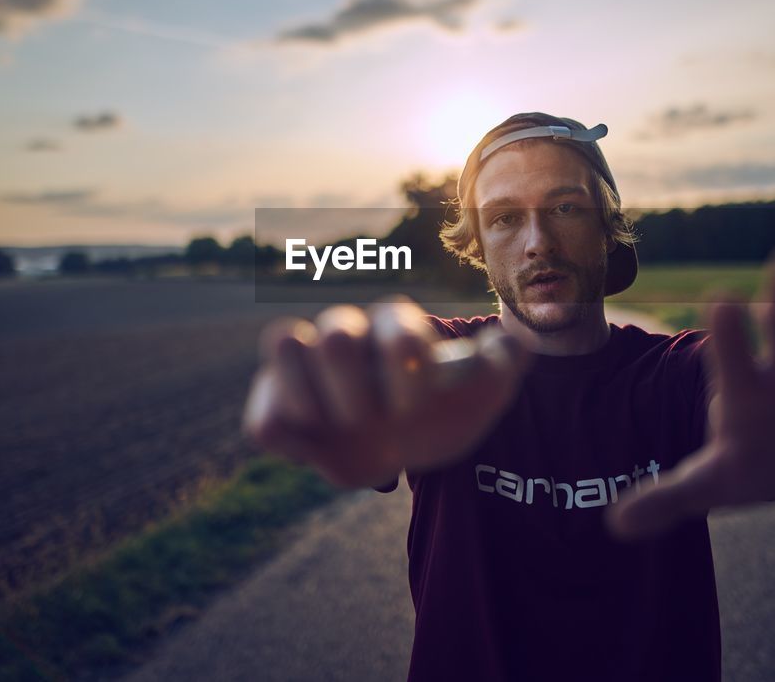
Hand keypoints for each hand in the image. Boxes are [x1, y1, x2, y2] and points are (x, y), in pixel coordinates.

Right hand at [242, 296, 528, 487]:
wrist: (403, 448)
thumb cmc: (438, 411)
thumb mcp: (481, 394)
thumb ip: (504, 364)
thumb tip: (511, 344)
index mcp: (393, 328)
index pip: (394, 322)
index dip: (406, 364)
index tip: (418, 404)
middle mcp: (345, 336)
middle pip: (336, 330)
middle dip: (359, 386)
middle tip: (376, 420)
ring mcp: (304, 370)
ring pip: (283, 342)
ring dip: (311, 395)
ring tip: (340, 427)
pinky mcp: (276, 409)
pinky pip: (263, 419)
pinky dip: (288, 438)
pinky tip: (319, 451)